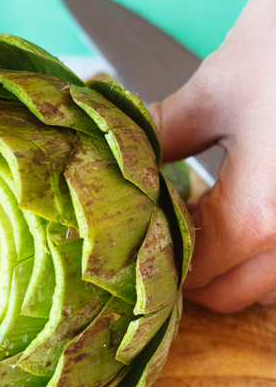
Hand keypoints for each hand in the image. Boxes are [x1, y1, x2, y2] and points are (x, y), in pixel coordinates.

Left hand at [149, 0, 275, 312]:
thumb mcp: (215, 92)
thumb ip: (160, 137)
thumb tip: (125, 160)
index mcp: (260, 214)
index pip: (192, 270)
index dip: (160, 260)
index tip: (144, 238)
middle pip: (229, 294)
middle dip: (192, 274)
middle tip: (170, 240)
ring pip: (269, 291)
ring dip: (234, 275)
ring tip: (210, 235)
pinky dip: (268, 262)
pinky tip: (253, 229)